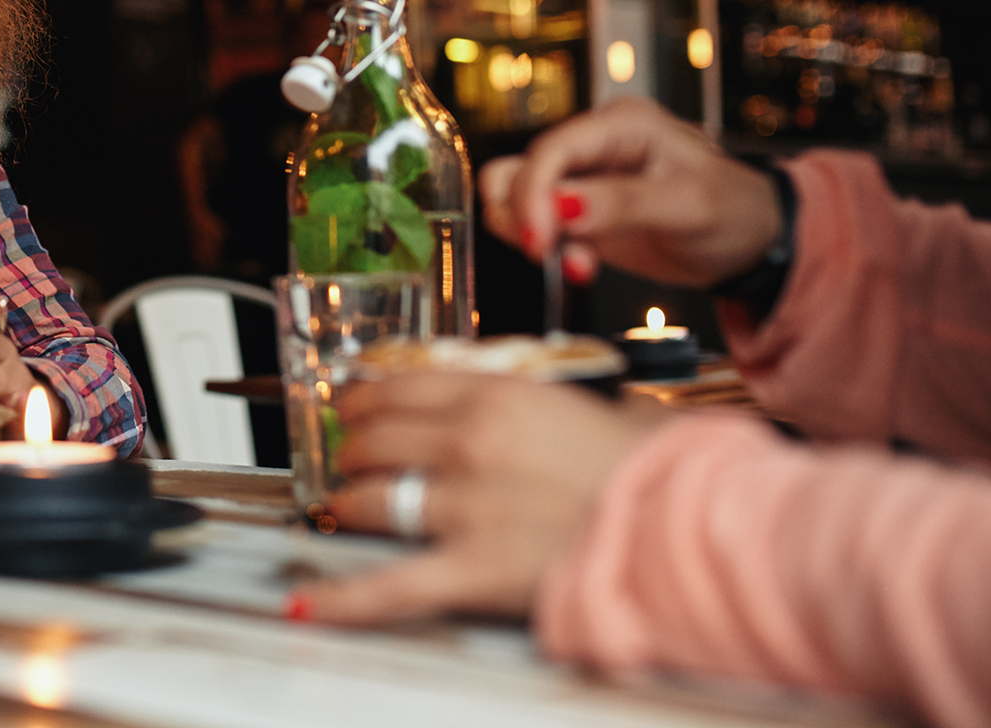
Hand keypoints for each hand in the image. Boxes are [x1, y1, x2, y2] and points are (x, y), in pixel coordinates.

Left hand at [289, 372, 665, 624]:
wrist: (681, 523)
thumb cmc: (650, 471)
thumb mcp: (595, 407)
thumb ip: (542, 403)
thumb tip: (523, 406)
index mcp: (497, 397)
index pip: (399, 385)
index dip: (364, 396)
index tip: (353, 404)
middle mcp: (468, 442)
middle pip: (373, 437)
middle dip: (354, 450)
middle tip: (352, 458)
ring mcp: (464, 506)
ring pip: (371, 498)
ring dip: (351, 504)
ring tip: (347, 509)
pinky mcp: (470, 568)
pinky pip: (389, 587)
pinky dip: (343, 599)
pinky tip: (309, 604)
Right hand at [481, 96, 779, 287]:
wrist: (749, 241)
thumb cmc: (733, 210)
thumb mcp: (688, 207)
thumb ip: (622, 204)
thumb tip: (561, 206)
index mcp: (622, 125)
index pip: (552, 149)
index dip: (533, 193)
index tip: (538, 241)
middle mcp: (593, 144)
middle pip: (520, 169)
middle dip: (529, 218)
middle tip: (557, 257)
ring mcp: (581, 177)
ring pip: (514, 195)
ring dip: (531, 234)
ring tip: (578, 263)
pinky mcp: (576, 209)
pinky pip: (532, 222)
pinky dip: (544, 248)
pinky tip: (581, 264)